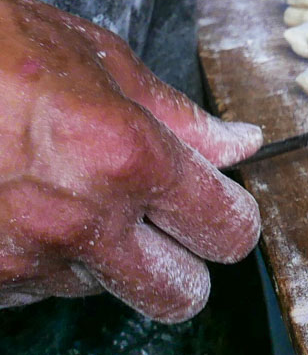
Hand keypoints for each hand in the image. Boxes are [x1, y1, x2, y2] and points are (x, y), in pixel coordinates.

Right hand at [0, 0, 263, 320]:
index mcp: (125, 159)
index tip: (218, 211)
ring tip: (58, 191)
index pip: (227, 231)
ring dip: (98, 255)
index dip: (230, 221)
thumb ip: (177, 116)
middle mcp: (80, 221)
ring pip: (104, 288)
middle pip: (180, 295)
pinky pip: (38, 289)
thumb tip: (238, 146)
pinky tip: (16, 207)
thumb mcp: (96, 60)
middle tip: (159, 228)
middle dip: (180, 266)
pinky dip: (39, 258)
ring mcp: (24, 260)